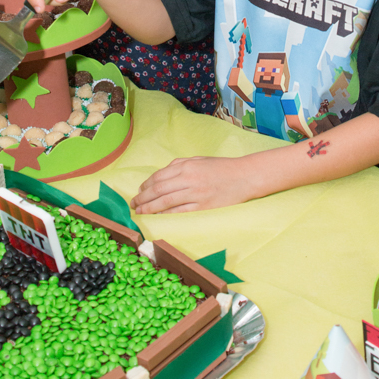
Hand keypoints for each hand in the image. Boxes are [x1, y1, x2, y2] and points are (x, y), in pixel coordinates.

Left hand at [131, 155, 256, 213]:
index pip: (159, 177)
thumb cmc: (222, 167)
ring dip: (150, 208)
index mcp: (187, 166)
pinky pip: (180, 212)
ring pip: (166, 202)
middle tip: (133, 205)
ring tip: (140, 212)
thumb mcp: (199, 160)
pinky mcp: (203, 207)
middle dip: (142, 198)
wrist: (245, 177)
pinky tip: (158, 218)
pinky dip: (166, 215)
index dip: (145, 185)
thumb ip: (180, 165)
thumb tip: (162, 174)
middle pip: (159, 190)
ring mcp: (196, 194)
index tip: (138, 192)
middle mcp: (189, 178)